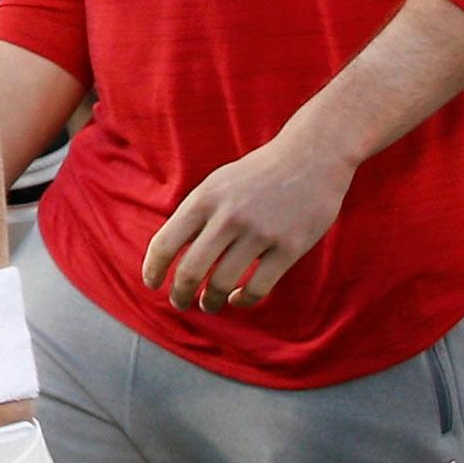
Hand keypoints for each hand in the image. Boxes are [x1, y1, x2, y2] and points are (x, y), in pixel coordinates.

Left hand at [140, 132, 352, 310]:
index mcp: (204, 199)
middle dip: (179, 295)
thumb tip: (167, 253)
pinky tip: (238, 299)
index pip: (165, 243)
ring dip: (211, 301)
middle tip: (180, 303)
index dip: (153, 270)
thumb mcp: (217, 185)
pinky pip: (257, 288)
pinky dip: (243, 300)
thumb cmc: (257, 175)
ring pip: (222, 284)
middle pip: (190, 271)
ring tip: (209, 304)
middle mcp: (228, 216)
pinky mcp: (289, 248)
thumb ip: (194, 215)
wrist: (311, 158)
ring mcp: (259, 233)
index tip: (152, 284)